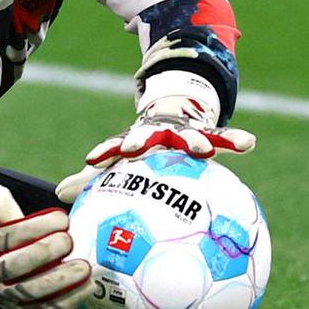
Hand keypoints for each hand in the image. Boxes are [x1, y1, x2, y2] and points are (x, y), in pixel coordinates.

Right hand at [0, 186, 93, 308]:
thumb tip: (1, 199)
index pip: (8, 236)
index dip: (36, 227)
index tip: (62, 218)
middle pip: (16, 267)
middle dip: (45, 252)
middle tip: (69, 241)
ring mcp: (5, 297)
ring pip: (31, 292)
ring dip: (60, 281)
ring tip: (84, 268)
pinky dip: (67, 302)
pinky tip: (86, 288)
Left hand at [55, 74, 254, 202]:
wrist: (170, 112)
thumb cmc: (140, 148)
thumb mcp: (118, 159)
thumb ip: (91, 179)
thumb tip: (58, 196)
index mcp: (133, 141)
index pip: (115, 147)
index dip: (104, 153)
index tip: (92, 161)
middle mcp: (156, 133)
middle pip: (148, 136)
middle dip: (140, 141)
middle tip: (135, 150)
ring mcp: (183, 130)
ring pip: (189, 135)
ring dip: (195, 141)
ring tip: (205, 150)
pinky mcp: (207, 130)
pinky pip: (223, 136)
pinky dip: (234, 139)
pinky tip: (249, 143)